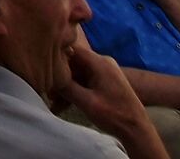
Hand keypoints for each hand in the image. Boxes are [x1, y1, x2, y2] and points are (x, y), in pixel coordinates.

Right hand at [59, 38, 159, 154]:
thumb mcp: (86, 102)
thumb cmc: (114, 114)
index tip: (43, 67)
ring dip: (66, 86)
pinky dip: (75, 91)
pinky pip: (85, 81)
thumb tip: (48, 75)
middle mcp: (102, 62)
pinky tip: (64, 104)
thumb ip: (66, 86)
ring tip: (54, 102)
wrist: (137, 129)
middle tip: (48, 91)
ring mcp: (105, 72)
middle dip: (60, 76)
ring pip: (78, 74)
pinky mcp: (106, 82)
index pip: (71, 48)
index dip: (56, 55)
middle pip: (73, 62)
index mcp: (99, 62)